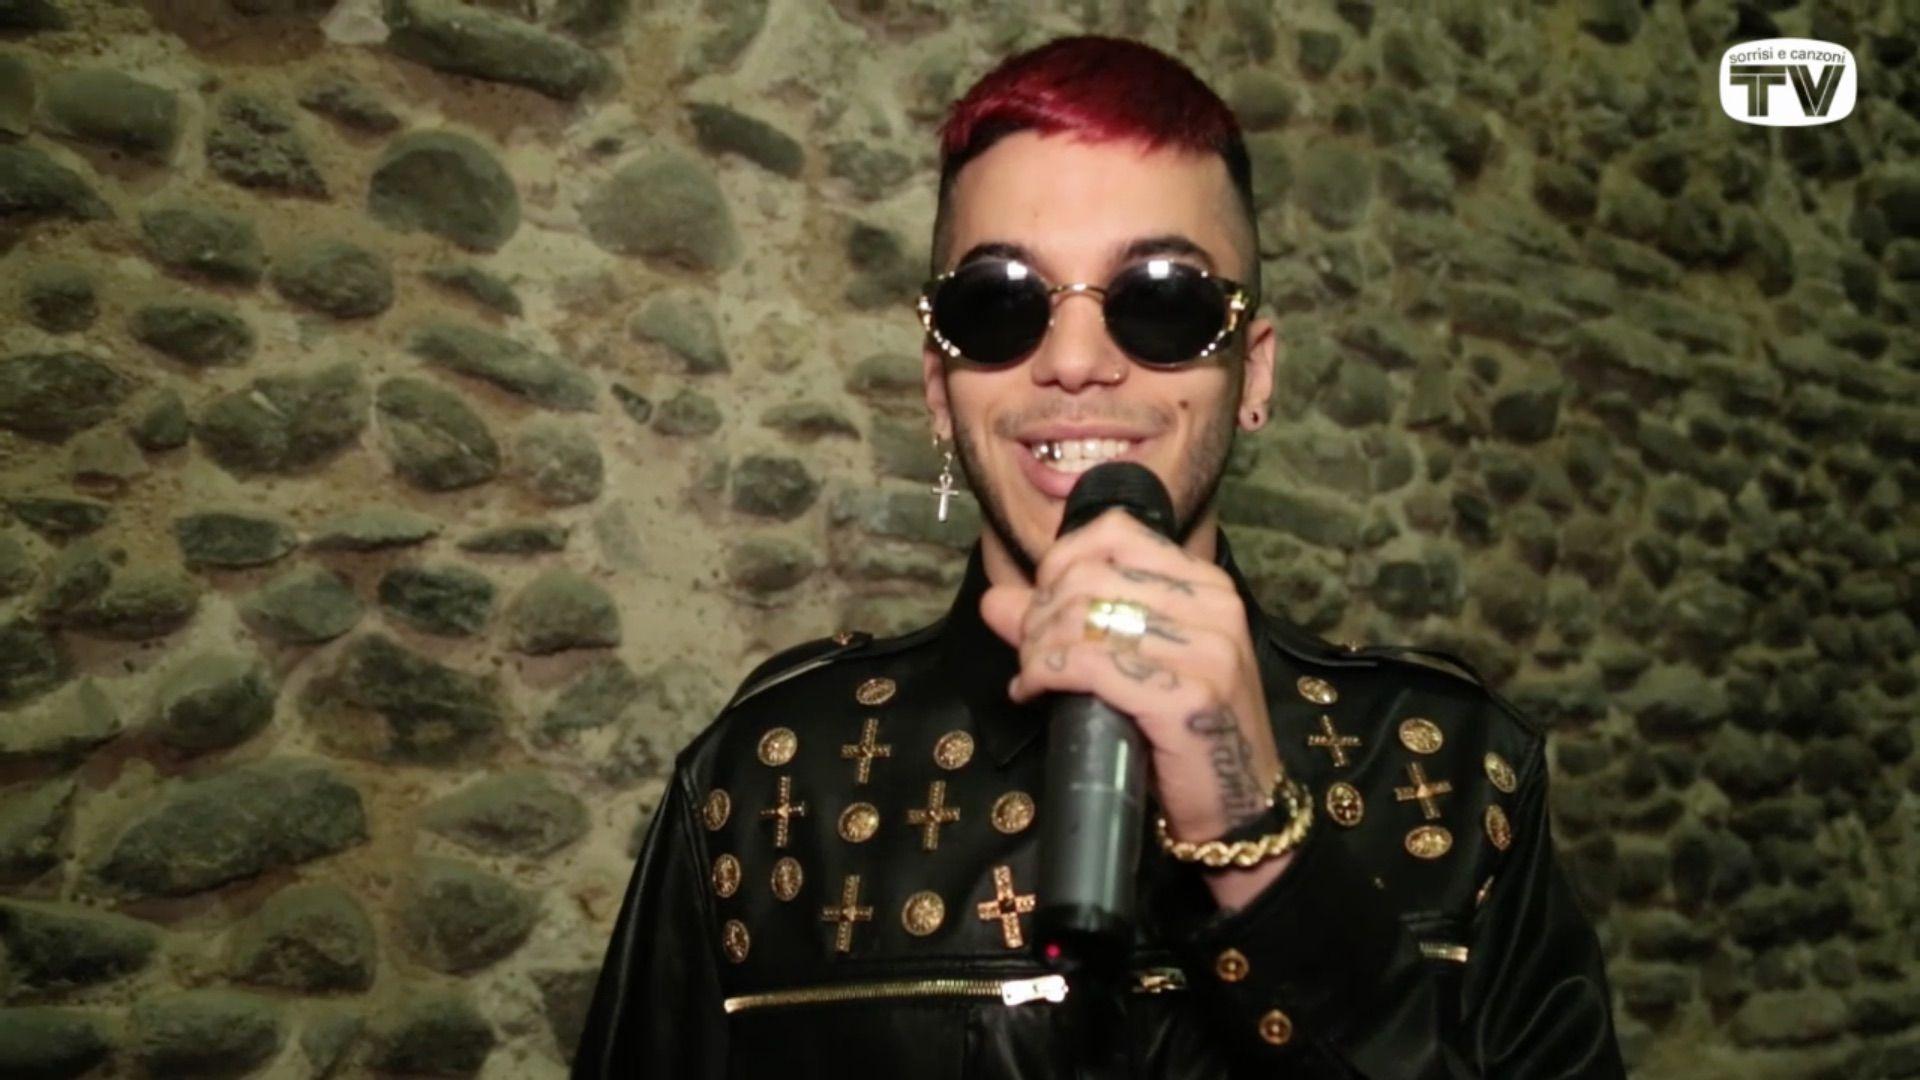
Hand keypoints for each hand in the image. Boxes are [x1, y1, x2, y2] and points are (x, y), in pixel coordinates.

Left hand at [978, 509, 1294, 906]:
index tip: (1043, 607)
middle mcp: (1214, 606)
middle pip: (1089, 576)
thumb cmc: (1182, 733)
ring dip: (1037, 649)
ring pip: (1082, 618)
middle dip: (1039, 615)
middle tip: (1029, 654)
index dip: (1060, 564)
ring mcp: (1206, 651)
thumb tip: (995, 600)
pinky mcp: (1186, 696)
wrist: (1239, 807)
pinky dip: (1044, 675)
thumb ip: (1065, 625)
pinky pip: (1088, 664)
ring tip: (1032, 677)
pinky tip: (1033, 693)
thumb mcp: (1130, 665)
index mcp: (1207, 585)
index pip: (1115, 533)